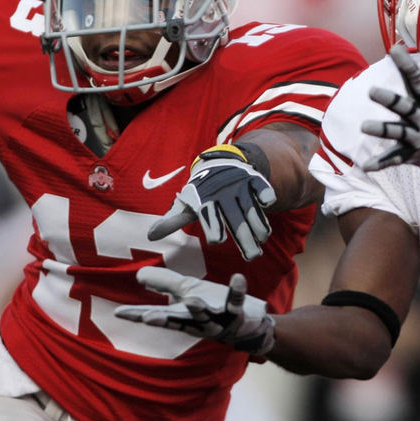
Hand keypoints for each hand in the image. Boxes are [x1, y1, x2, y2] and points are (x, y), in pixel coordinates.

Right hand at [114, 267, 274, 354]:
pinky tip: (238, 278)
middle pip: (177, 322)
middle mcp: (197, 322)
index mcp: (182, 316)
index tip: (118, 313)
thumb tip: (139, 276)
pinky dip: (237, 290)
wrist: (246, 326)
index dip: (137, 315)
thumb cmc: (212, 307)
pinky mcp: (236, 313)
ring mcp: (218, 319)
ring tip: (193, 301)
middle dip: (163, 320)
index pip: (156, 317)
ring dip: (199, 310)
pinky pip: (236, 301)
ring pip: (205, 317)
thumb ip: (164, 284)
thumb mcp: (185, 293)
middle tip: (149, 318)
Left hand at [148, 145, 275, 260]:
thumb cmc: (200, 191)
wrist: (217, 163)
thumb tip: (150, 235)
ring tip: (262, 241)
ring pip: (251, 208)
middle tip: (251, 257)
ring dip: (259, 225)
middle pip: (234, 218)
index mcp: (204, 200)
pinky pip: (262, 187)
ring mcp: (239, 186)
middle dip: (244, 239)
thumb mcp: (186, 204)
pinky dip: (266, 194)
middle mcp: (222, 193)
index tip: (217, 240)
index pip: (209, 217)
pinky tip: (269, 205)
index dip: (214, 229)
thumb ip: (172, 221)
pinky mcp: (253, 180)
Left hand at [361, 38, 419, 176]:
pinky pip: (395, 159)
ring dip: (381, 129)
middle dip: (389, 99)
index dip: (405, 64)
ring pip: (397, 131)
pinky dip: (381, 163)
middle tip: (371, 91)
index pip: (415, 78)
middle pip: (404, 106)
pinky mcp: (411, 153)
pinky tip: (365, 167)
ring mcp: (417, 136)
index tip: (393, 48)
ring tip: (363, 126)